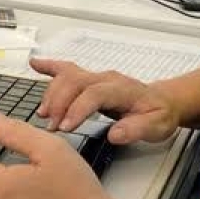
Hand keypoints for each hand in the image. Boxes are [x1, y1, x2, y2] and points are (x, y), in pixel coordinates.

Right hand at [32, 58, 179, 143]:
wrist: (164, 102)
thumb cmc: (158, 114)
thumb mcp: (157, 127)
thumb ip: (137, 129)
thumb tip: (115, 134)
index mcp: (122, 89)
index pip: (95, 94)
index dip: (78, 108)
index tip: (65, 127)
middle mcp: (106, 78)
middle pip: (76, 81)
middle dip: (59, 102)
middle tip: (51, 126)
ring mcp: (97, 77)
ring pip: (68, 76)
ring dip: (52, 93)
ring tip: (43, 114)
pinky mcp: (90, 80)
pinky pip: (67, 69)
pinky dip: (50, 66)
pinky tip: (35, 64)